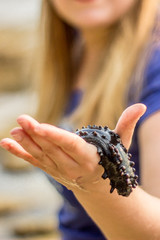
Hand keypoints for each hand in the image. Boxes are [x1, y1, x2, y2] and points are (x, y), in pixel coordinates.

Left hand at [0, 104, 145, 191]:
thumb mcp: (121, 144)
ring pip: (40, 156)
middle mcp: (72, 167)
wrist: (99, 187)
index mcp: (89, 158)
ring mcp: (59, 170)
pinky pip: (33, 162)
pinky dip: (19, 153)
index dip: (55, 136)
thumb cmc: (110, 161)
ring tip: (15, 131)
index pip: (70, 145)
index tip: (39, 126)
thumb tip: (142, 105)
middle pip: (52, 149)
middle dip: (36, 135)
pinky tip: (6, 143)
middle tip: (22, 119)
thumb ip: (127, 125)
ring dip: (26, 143)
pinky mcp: (50, 170)